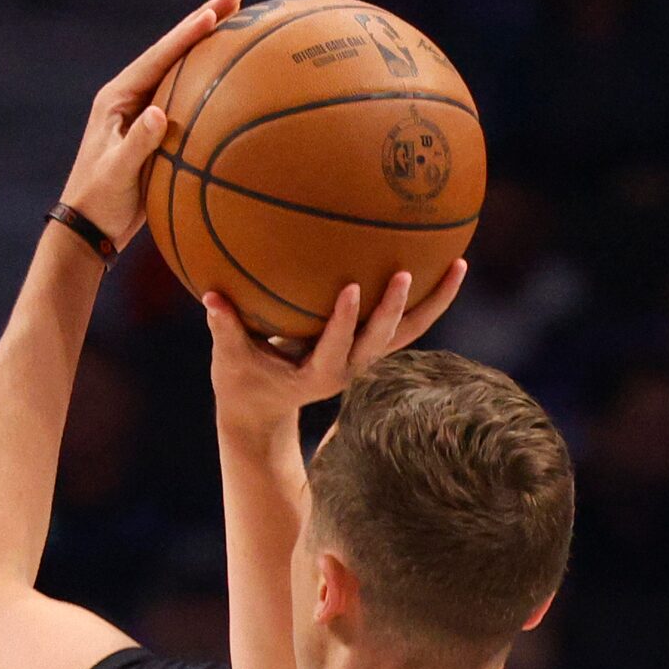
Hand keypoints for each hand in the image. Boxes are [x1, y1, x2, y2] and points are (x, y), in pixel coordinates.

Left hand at [58, 0, 240, 249]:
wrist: (89, 229)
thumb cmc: (98, 202)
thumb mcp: (116, 174)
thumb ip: (137, 144)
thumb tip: (158, 114)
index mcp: (117, 98)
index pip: (159, 56)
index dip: (188, 33)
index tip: (216, 12)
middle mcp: (130, 97)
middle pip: (172, 52)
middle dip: (204, 23)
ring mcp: (143, 113)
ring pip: (181, 71)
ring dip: (209, 48)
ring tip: (241, 23)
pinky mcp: (155, 131)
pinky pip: (189, 98)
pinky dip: (211, 83)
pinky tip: (237, 77)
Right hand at [204, 263, 466, 442]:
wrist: (264, 407)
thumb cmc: (242, 381)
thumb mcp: (229, 361)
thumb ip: (224, 329)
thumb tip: (209, 297)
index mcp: (316, 376)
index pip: (335, 349)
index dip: (344, 322)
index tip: (350, 288)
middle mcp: (350, 370)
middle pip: (381, 342)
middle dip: (392, 310)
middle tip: (403, 273)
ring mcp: (365, 360)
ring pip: (408, 334)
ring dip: (434, 302)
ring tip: (459, 264)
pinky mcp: (372, 348)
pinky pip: (408, 324)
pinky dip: (428, 298)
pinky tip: (447, 261)